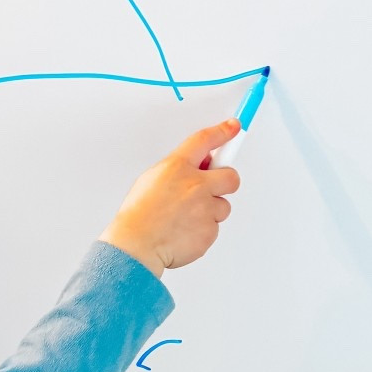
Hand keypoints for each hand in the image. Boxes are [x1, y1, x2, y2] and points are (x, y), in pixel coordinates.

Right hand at [101, 119, 240, 277]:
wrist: (137, 245)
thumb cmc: (139, 215)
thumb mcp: (152, 179)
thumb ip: (178, 170)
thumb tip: (197, 168)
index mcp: (178, 167)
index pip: (205, 140)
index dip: (223, 132)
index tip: (234, 127)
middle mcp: (196, 185)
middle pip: (230, 176)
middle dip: (225, 181)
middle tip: (212, 189)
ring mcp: (205, 208)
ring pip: (223, 206)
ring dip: (210, 211)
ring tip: (185, 219)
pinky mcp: (209, 230)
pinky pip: (214, 228)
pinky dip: (202, 231)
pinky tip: (184, 232)